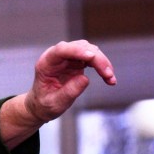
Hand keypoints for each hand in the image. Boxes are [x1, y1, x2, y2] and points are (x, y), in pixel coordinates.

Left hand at [0, 40, 115, 147]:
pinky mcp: (77, 61)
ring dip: (102, 62)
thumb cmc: (44, 104)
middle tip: (108, 74)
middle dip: (96, 59)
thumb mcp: (54, 103)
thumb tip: (85, 79)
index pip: (62, 50)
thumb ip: (68, 92)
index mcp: (46, 63)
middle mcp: (58, 56)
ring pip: (89, 50)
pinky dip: (102, 67)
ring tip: (110, 79)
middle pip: (80, 48)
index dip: (77, 51)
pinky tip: (109, 77)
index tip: (91, 56)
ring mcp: (68, 57)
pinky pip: (93, 59)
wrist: (42, 105)